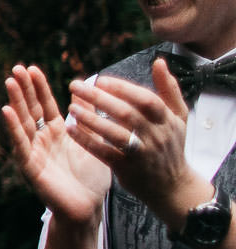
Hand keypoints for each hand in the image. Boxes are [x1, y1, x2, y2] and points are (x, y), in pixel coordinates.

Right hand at [2, 63, 109, 225]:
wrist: (88, 209)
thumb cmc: (92, 179)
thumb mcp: (94, 141)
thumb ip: (89, 118)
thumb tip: (86, 91)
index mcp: (57, 132)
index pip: (45, 104)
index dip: (38, 87)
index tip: (32, 68)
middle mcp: (42, 139)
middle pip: (31, 109)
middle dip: (24, 89)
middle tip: (16, 68)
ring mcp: (34, 152)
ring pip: (23, 123)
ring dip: (15, 101)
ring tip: (10, 81)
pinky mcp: (31, 167)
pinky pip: (20, 145)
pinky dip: (13, 128)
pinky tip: (6, 111)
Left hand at [66, 59, 210, 230]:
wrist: (172, 186)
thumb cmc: (171, 145)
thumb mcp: (179, 117)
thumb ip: (169, 89)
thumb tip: (159, 62)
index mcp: (166, 120)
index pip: (145, 99)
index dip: (122, 88)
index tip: (99, 79)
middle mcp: (155, 136)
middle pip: (126, 114)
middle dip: (99, 98)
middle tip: (75, 85)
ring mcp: (141, 153)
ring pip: (114, 134)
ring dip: (90, 119)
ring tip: (71, 107)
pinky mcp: (127, 168)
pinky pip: (104, 153)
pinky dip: (87, 140)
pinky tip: (70, 129)